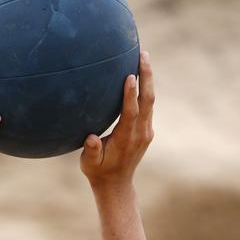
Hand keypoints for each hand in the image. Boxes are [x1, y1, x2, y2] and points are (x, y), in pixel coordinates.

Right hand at [80, 51, 154, 188]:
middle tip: (142, 54)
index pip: (131, 112)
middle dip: (146, 77)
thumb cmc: (99, 172)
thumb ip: (91, 151)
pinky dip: (145, 89)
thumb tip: (91, 139)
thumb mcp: (89, 164)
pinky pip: (148, 106)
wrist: (116, 185)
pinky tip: (140, 74)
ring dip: (148, 79)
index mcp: (126, 139)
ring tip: (143, 57)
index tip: (130, 75)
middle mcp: (140, 134)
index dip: (130, 94)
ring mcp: (146, 131)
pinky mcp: (146, 130)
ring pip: (150, 101)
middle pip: (147, 101)